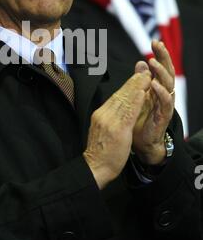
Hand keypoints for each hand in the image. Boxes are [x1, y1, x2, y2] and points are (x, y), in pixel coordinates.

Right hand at [84, 71, 150, 189]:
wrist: (95, 168)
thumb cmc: (101, 153)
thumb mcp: (102, 131)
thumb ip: (109, 119)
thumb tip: (117, 110)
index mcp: (100, 114)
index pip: (115, 97)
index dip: (127, 86)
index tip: (136, 77)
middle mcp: (103, 115)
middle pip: (120, 95)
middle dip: (133, 82)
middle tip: (143, 71)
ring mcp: (110, 122)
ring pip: (125, 100)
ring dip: (136, 87)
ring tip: (146, 77)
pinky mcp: (118, 130)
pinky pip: (129, 112)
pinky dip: (136, 101)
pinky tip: (143, 92)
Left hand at [132, 41, 174, 165]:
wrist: (141, 143)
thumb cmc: (140, 119)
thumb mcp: (139, 95)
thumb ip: (141, 80)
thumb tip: (141, 62)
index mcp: (158, 87)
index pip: (161, 67)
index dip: (159, 55)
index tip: (154, 41)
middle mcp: (164, 94)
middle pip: (167, 72)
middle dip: (163, 57)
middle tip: (157, 45)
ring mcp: (165, 105)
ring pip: (167, 85)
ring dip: (160, 72)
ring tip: (153, 63)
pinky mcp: (163, 116)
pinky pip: (165, 103)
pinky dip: (160, 93)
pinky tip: (154, 84)